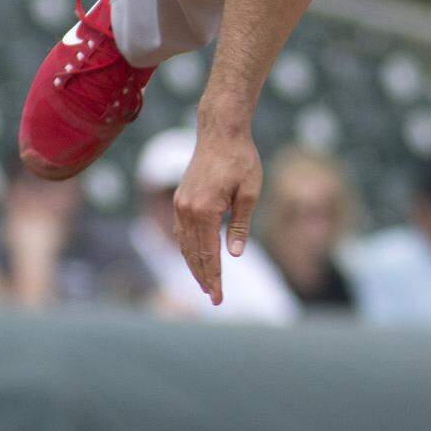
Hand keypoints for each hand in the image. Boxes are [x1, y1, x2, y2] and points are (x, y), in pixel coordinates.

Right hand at [173, 125, 262, 305]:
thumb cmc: (241, 159)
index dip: (215, 279)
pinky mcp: (180, 198)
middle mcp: (186, 209)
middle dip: (203, 278)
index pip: (209, 255)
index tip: (219, 299)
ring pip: (184, 245)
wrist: (221, 131)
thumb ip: (240, 225)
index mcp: (204, 210)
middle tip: (214, 299)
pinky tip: (197, 258)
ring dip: (194, 266)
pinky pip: (181, 232)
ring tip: (207, 284)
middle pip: (193, 254)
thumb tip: (235, 254)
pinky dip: (188, 248)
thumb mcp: (250, 193)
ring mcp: (180, 203)